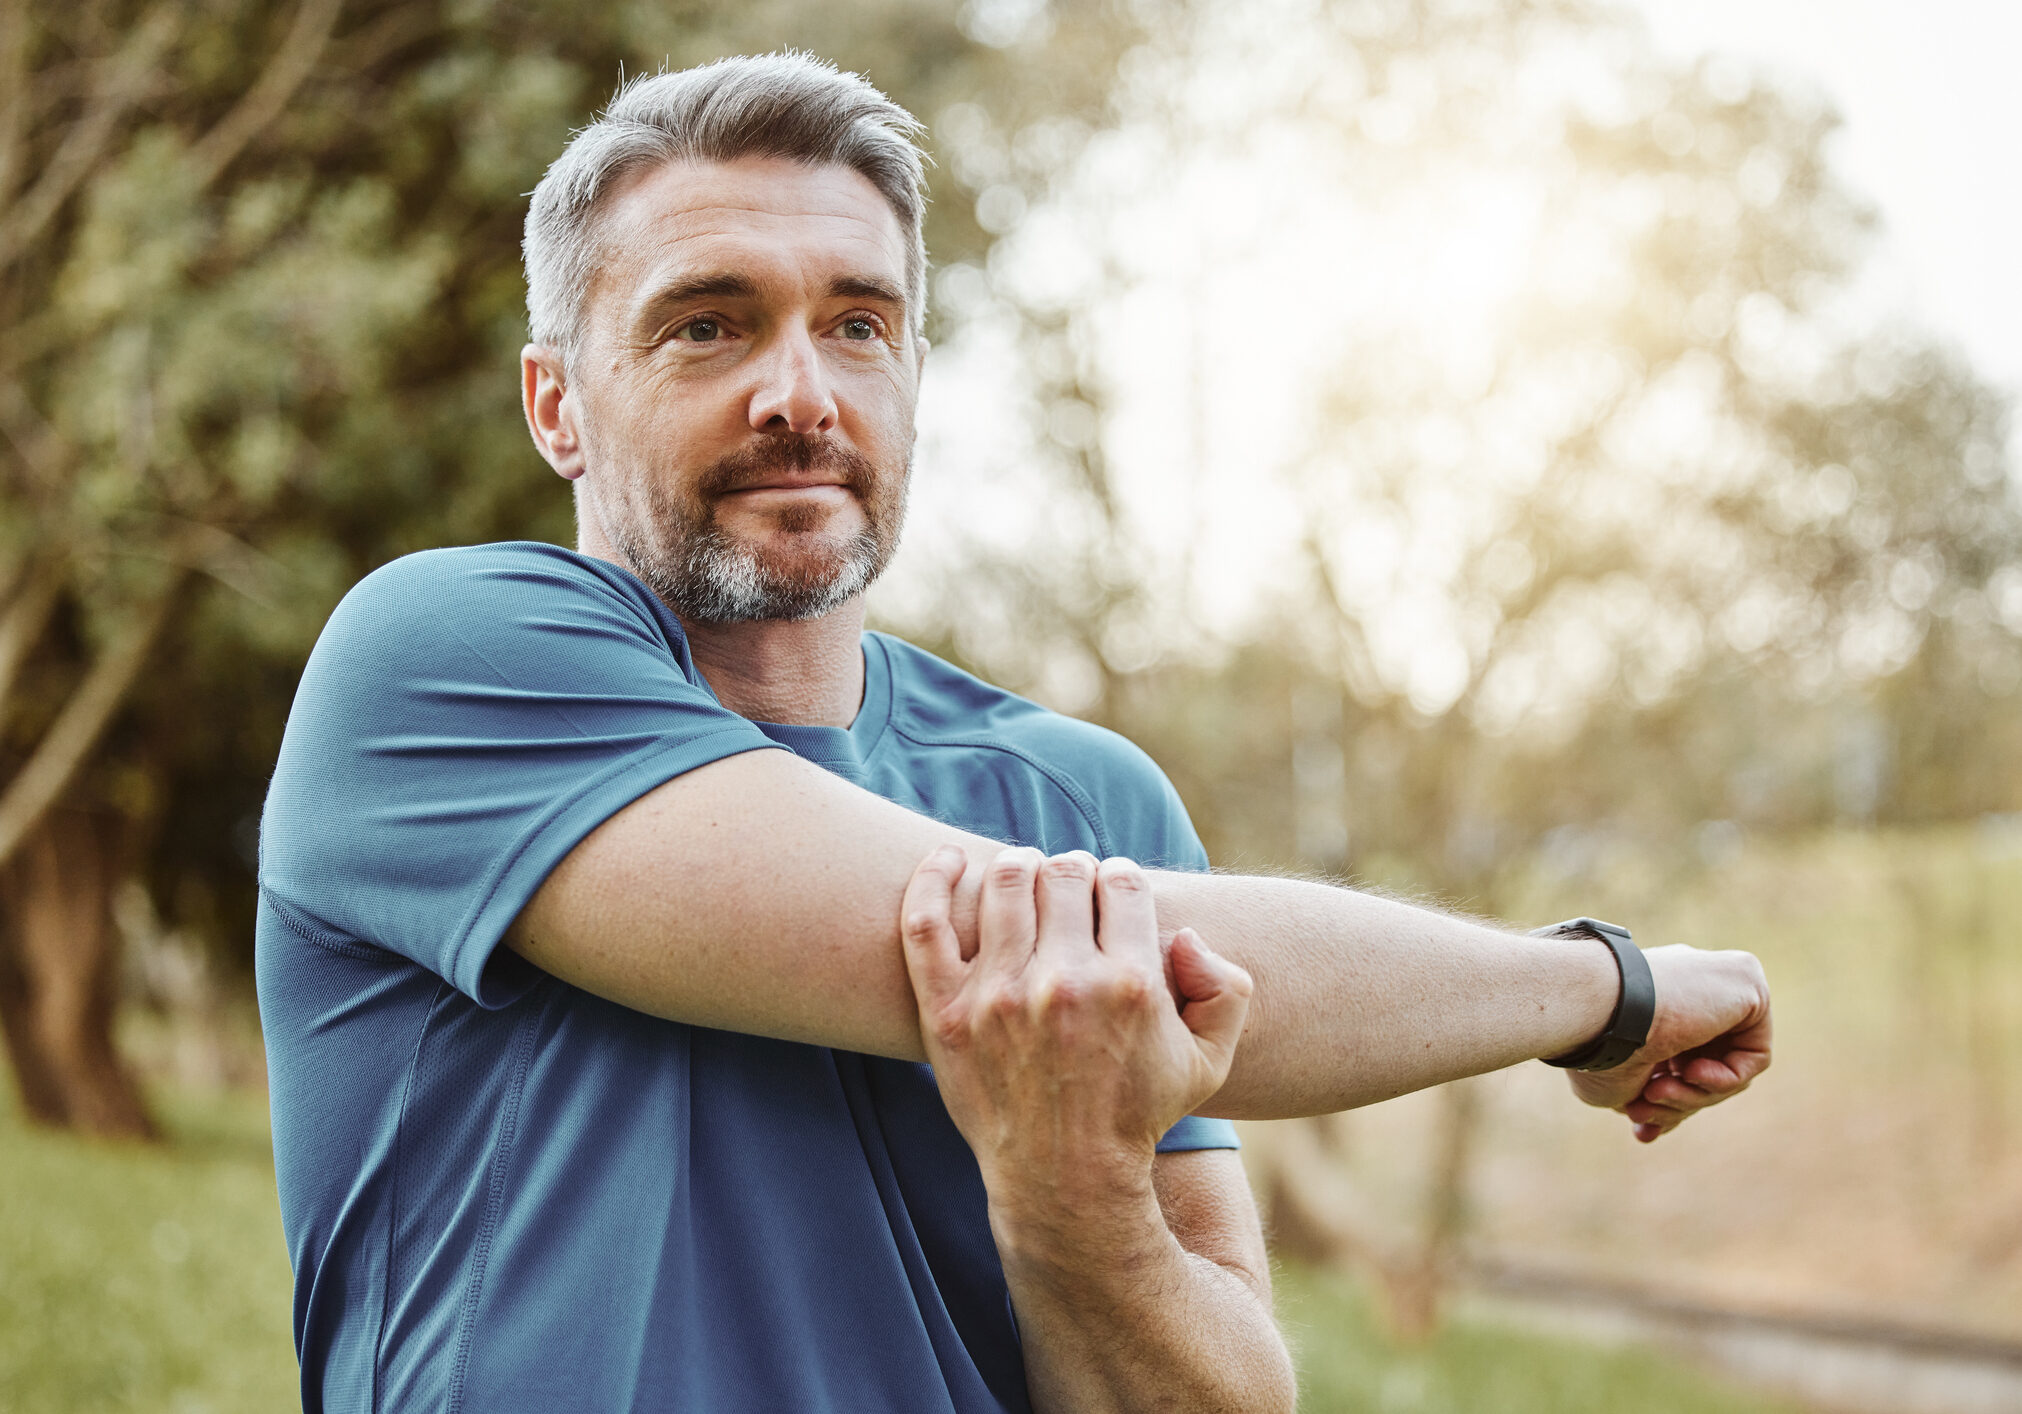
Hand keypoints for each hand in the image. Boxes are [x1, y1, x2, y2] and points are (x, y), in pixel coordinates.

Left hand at [899, 846, 1252, 1215]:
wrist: (1065, 1179)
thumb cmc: (1139, 1113)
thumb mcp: (1211, 1060)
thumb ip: (1226, 988)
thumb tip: (1185, 935)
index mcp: (1130, 985)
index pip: (1122, 882)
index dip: (1121, 879)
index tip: (1113, 896)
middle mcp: (1064, 984)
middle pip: (1066, 873)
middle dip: (1075, 872)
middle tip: (1071, 891)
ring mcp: (999, 996)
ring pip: (1006, 882)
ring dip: (1021, 867)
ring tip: (1026, 878)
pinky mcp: (947, 1012)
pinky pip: (926, 922)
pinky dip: (934, 877)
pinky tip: (949, 859)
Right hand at [1567, 943, 1771, 1142]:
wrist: (1601, 1009)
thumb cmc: (1595, 1043)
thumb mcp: (1618, 1082)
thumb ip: (1644, 1093)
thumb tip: (1650, 1127)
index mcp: (1653, 999)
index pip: (1675, 1056)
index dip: (1664, 1100)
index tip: (1638, 1126)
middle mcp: (1687, 989)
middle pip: (1702, 1065)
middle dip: (1677, 1103)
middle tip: (1640, 1114)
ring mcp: (1718, 983)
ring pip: (1727, 1066)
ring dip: (1693, 1095)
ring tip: (1655, 1093)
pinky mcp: (1747, 981)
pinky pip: (1753, 1055)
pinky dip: (1725, 1079)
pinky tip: (1691, 1071)